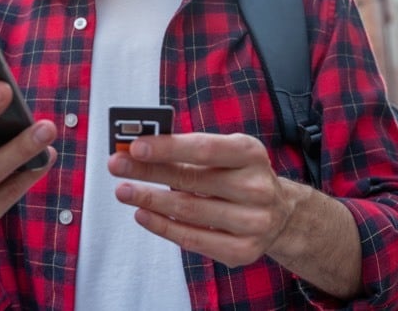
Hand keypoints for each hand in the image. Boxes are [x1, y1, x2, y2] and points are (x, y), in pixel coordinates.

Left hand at [108, 132, 295, 267]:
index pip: (204, 148)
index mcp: (251, 153)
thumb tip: (139, 148)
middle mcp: (256, 188)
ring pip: (188, 211)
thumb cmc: (240, 175)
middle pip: (191, 180)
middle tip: (117, 165)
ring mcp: (252, 222)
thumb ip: (189, 148)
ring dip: (149, 200)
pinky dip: (163, 227)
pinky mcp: (242, 250)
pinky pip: (193, 239)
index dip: (168, 147)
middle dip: (148, 172)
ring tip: (124, 191)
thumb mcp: (227, 151)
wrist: (280, 214)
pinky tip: (143, 215)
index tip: (135, 146)